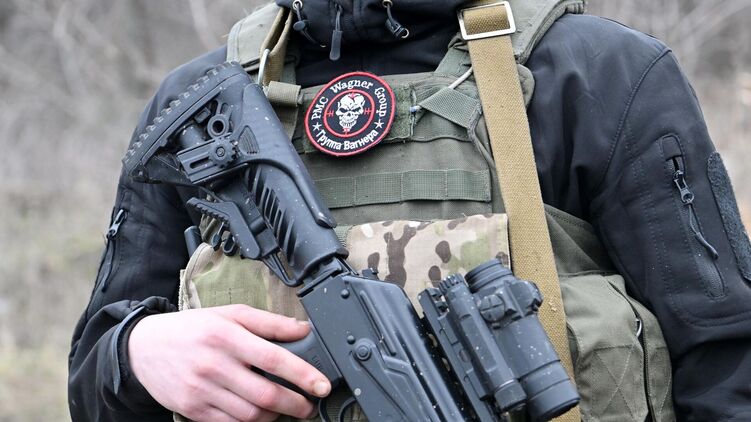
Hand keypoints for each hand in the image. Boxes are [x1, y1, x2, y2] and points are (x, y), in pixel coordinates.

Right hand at [128, 304, 330, 421]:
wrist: (144, 348)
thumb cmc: (194, 328)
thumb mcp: (231, 314)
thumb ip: (269, 322)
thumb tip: (304, 329)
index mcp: (227, 335)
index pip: (274, 358)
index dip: (303, 375)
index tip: (322, 385)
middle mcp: (214, 364)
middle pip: (266, 394)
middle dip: (296, 404)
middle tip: (309, 405)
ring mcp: (203, 390)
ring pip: (250, 414)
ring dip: (275, 415)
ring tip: (286, 408)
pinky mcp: (194, 410)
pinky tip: (260, 413)